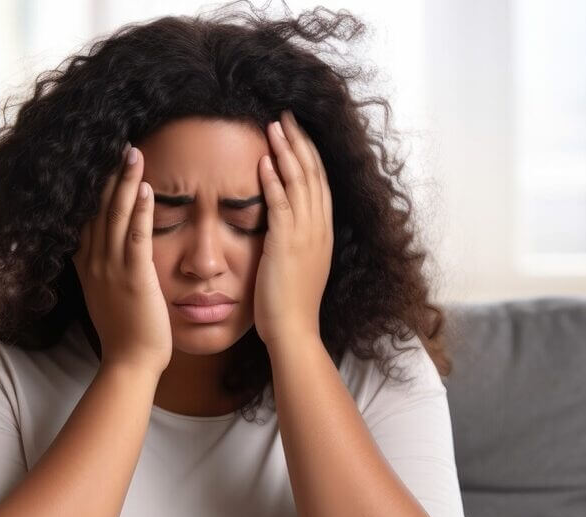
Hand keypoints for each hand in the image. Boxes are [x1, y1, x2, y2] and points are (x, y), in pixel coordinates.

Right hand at [73, 143, 172, 374]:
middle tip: (120, 146)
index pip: (87, 218)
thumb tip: (104, 254)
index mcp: (88, 266)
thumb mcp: (105, 296)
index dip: (94, 189)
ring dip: (125, 182)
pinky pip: (136, 237)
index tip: (102, 162)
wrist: (130, 362)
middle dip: (109, 176)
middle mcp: (95, 263)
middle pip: (98, 209)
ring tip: (133, 153)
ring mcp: (112, 269)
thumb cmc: (125, 333)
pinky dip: (140, 211)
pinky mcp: (134, 277)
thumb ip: (103, 271)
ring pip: (115, 216)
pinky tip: (146, 188)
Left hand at [254, 109, 332, 351]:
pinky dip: (273, 181)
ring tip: (273, 126)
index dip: (308, 153)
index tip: (296, 131)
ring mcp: (306, 235)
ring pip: (299, 182)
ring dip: (285, 152)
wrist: (294, 331)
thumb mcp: (299, 265)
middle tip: (286, 116)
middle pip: (312, 173)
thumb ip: (294, 240)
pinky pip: (280, 205)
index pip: (318, 181)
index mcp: (323, 231)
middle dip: (299, 141)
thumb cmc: (290, 304)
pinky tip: (263, 161)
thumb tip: (283, 225)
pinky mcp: (287, 244)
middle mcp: (319, 228)